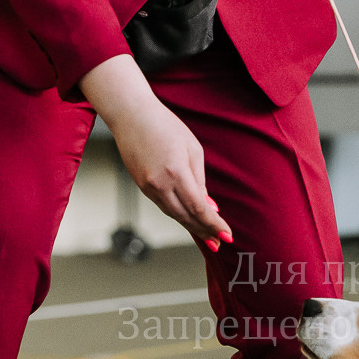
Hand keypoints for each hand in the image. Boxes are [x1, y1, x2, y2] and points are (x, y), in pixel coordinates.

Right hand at [79, 55, 232, 250]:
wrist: (131, 115)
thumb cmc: (166, 126)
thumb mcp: (192, 150)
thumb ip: (200, 181)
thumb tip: (207, 206)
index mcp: (176, 173)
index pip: (199, 208)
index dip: (214, 225)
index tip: (227, 235)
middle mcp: (160, 184)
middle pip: (186, 217)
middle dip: (205, 232)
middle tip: (219, 243)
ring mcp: (148, 187)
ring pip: (174, 215)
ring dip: (192, 227)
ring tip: (208, 238)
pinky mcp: (142, 186)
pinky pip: (164, 206)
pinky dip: (179, 215)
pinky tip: (190, 220)